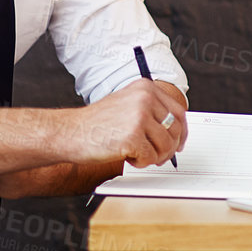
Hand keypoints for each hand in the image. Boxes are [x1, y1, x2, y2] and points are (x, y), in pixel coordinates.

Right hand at [65, 81, 187, 168]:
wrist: (70, 132)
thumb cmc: (95, 123)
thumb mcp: (126, 106)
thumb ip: (151, 112)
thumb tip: (175, 131)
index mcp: (145, 88)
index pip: (178, 111)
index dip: (181, 132)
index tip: (178, 143)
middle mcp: (144, 99)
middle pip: (175, 130)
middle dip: (169, 148)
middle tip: (157, 156)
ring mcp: (139, 117)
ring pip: (165, 146)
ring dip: (153, 156)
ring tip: (135, 154)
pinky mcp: (133, 137)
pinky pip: (151, 157)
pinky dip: (141, 163)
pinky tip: (126, 156)